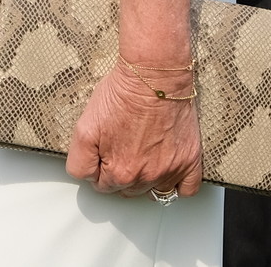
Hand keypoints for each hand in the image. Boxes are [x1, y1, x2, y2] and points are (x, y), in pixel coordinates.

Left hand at [66, 64, 202, 200]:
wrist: (153, 77)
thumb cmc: (121, 96)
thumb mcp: (83, 127)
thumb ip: (80, 161)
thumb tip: (86, 176)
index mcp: (120, 172)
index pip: (103, 187)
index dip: (99, 169)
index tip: (102, 154)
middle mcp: (147, 176)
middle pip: (128, 191)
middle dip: (120, 175)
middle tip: (119, 150)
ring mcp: (171, 171)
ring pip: (154, 192)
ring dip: (145, 180)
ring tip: (139, 156)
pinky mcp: (190, 161)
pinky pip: (186, 190)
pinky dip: (176, 186)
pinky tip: (166, 171)